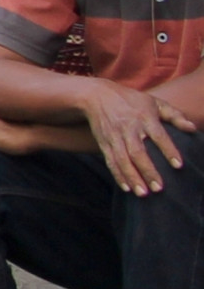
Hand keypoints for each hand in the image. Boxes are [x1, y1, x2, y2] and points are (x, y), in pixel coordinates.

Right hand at [81, 78, 184, 194]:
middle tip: (159, 188)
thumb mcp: (154, 102)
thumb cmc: (131, 100)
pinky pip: (110, 161)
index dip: (168, 150)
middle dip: (147, 170)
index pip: (158, 136)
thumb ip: (174, 116)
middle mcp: (128, 128)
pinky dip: (118, 175)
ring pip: (122, 160)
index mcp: (144, 117)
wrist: (96, 95)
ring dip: (132, 177)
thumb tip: (192, 128)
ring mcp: (114, 137)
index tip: (178, 165)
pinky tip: (127, 188)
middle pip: (138, 152)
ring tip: (143, 193)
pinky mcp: (104, 143)